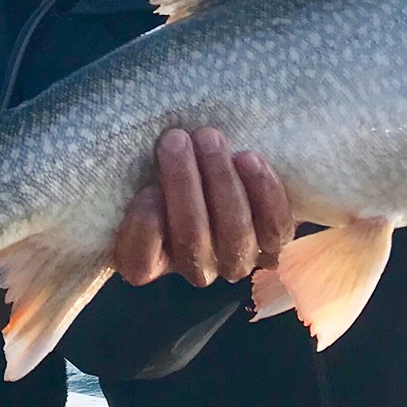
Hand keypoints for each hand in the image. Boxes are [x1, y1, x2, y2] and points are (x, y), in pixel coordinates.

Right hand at [114, 128, 292, 286]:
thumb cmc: (171, 166)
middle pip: (191, 240)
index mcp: (148, 260)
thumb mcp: (142, 170)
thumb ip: (134, 171)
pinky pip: (275, 228)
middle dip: (183, 186)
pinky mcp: (273, 243)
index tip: (146, 191)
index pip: (140, 263)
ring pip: (234, 234)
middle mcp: (194, 268)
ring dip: (221, 182)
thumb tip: (132, 148)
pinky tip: (248, 158)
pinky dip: (263, 192)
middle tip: (175, 140)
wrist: (221, 167)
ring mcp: (236, 259)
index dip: (144, 231)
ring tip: (209, 139)